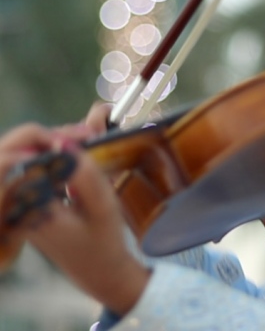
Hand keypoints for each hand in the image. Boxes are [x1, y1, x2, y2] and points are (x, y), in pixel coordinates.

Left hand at [24, 149, 150, 315]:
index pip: (28, 159)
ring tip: (86, 140)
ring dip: (53, 145)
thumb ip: (85, 173)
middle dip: (50, 137)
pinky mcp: (30, 202)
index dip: (53, 139)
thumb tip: (65, 142)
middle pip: (20, 155)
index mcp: (31, 209)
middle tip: (86, 135)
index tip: (87, 136)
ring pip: (27, 159)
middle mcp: (19, 206)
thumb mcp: (103, 206)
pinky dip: (53, 157)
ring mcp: (21, 205)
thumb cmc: (104, 241)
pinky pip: (34, 170)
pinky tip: (76, 154)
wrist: (99, 270)